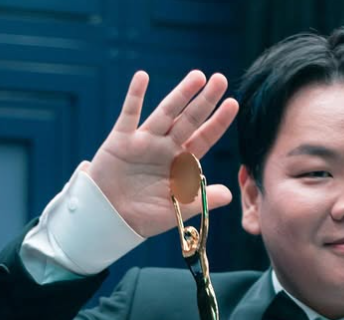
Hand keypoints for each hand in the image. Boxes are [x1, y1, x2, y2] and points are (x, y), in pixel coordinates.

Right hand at [86, 70, 238, 237]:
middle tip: (221, 79)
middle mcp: (165, 148)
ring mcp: (144, 141)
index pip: (204, 138)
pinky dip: (134, 96)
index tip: (233, 103)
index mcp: (180, 163)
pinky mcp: (121, 140)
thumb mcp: (177, 210)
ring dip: (181, 94)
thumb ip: (202, 199)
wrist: (111, 219)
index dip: (218, 122)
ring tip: (198, 77)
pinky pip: (129, 115)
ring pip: (166, 113)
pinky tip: (143, 77)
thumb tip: (229, 194)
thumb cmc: (144, 216)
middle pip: (189, 120)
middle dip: (205, 101)